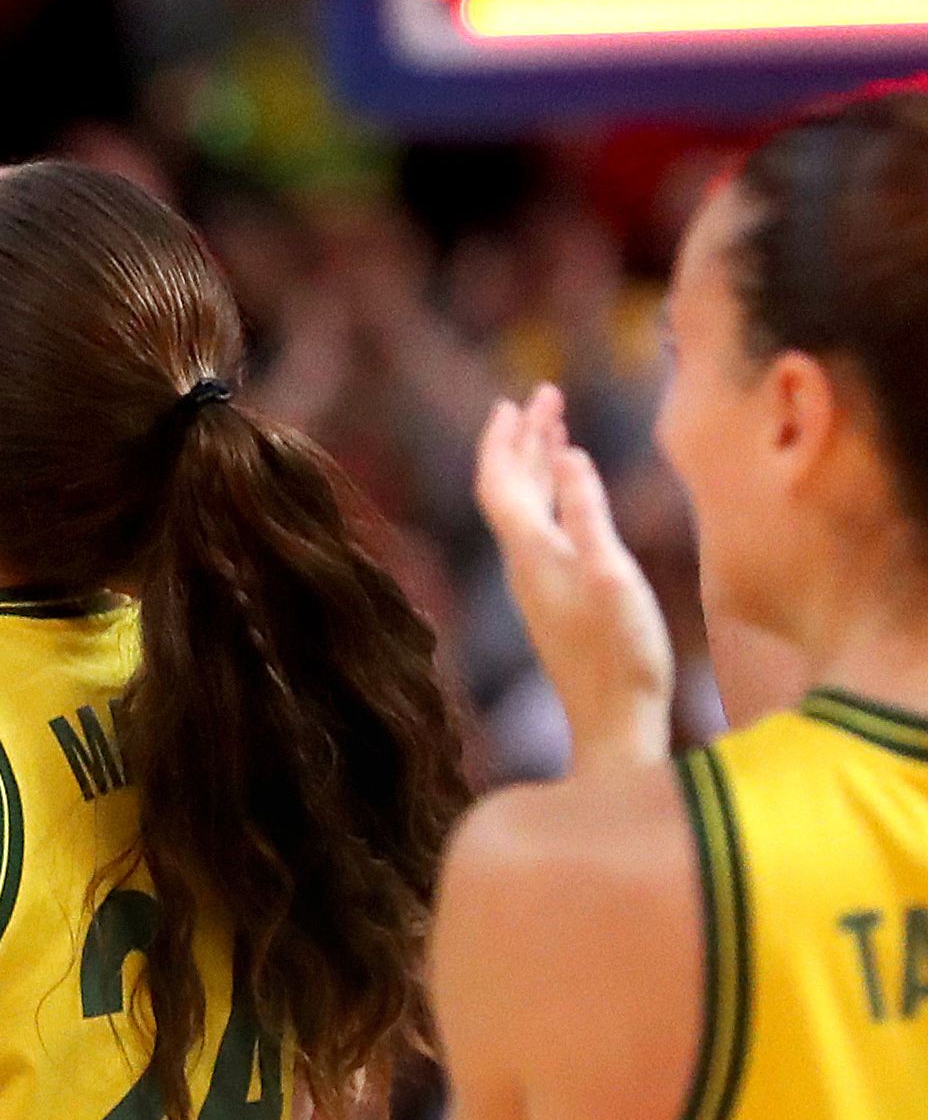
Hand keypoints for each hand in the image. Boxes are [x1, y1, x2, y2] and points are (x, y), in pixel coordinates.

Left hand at [474, 386, 674, 770]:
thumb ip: (588, 513)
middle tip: (547, 396)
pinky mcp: (560, 597)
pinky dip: (557, 496)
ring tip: (559, 426)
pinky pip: (548, 528)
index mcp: (531, 552)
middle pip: (511, 486)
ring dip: (541, 464)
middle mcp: (525, 563)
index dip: (504, 439)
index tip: (515, 401)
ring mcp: (541, 581)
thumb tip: (568, 455)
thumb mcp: (612, 574)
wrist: (615, 723)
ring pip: (530, 507)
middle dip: (525, 438)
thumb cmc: (621, 655)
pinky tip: (575, 491)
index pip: (499, 480)